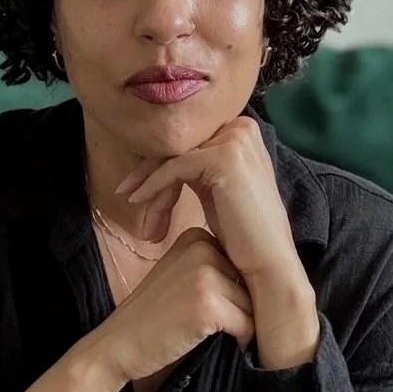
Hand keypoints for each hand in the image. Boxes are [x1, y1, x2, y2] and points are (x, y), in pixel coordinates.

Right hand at [93, 228, 254, 383]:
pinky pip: (247, 326)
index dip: (231, 293)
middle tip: (199, 320)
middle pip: (250, 285)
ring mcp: (206, 274)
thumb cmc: (153, 317)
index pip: (242, 267)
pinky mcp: (209, 304)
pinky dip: (236, 340)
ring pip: (252, 306)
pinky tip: (204, 338)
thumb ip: (215, 267)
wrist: (118, 343)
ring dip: (235, 325)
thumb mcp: (182, 276)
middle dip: (236, 309)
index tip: (202, 304)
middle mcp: (202, 247)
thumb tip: (267, 277)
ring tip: (199, 329)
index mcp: (196, 236)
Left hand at [115, 116, 297, 285]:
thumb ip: (196, 169)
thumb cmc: (242, 236)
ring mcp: (235, 140)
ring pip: (173, 157)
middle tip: (125, 196)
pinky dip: (153, 185)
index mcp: (240, 132)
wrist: (268, 263)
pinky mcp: (225, 156)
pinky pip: (174, 167)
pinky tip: (137, 202)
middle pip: (178, 145)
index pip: (187, 141)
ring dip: (149, 186)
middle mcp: (241, 128)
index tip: (133, 187)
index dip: (157, 164)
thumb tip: (157, 160)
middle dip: (149, 174)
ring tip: (137, 212)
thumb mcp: (215, 191)